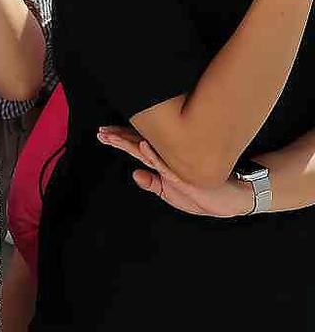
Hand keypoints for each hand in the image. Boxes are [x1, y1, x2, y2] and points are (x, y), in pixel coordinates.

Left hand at [98, 126, 255, 217]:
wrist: (230, 200)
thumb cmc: (201, 195)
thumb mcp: (171, 193)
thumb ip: (153, 184)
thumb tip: (134, 174)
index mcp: (163, 163)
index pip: (138, 148)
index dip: (121, 140)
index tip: (103, 134)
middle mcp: (168, 160)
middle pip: (139, 145)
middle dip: (119, 138)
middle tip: (101, 132)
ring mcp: (176, 166)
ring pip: (148, 151)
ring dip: (128, 143)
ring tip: (111, 136)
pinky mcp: (185, 176)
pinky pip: (166, 165)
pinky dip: (153, 155)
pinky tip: (142, 147)